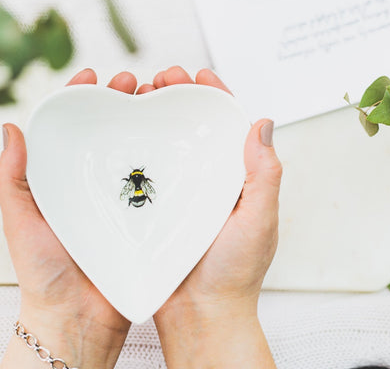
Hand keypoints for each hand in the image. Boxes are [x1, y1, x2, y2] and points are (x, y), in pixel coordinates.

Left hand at [0, 69, 140, 368]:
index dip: (83, 97)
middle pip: (112, 131)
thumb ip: (11, 179)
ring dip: (148, 122)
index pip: (75, 128)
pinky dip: (168, 160)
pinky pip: (159, 182)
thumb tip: (8, 130)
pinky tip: (175, 144)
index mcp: (67, 179)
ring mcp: (124, 197)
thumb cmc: (46, 275)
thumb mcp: (20, 221)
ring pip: (138, 150)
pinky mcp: (146, 215)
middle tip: (134, 82)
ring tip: (157, 100)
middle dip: (123, 101)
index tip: (94, 76)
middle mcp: (97, 183)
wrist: (78, 321)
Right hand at [141, 67, 281, 367]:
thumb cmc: (235, 273)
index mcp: (236, 176)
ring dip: (155, 115)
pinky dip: (138, 148)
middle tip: (162, 78)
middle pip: (193, 127)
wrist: (202, 315)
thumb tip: (264, 122)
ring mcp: (181, 191)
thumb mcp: (259, 220)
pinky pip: (148, 169)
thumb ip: (264, 174)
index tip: (199, 74)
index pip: (227, 125)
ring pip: (168, 143)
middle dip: (179, 97)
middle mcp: (208, 179)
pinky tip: (125, 134)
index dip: (215, 95)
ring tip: (140, 95)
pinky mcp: (158, 206)